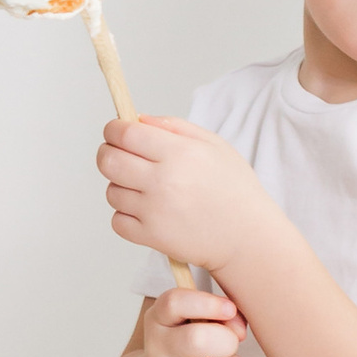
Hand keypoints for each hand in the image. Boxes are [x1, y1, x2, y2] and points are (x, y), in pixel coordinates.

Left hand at [99, 114, 262, 275]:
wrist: (248, 238)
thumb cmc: (234, 189)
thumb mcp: (214, 145)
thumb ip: (174, 126)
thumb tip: (137, 119)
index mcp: (179, 153)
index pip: (125, 134)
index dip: (114, 129)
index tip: (116, 131)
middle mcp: (163, 180)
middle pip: (108, 160)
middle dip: (108, 153)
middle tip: (120, 156)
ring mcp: (154, 211)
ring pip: (111, 191)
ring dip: (121, 187)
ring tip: (146, 189)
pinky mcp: (151, 237)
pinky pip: (117, 221)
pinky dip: (126, 215)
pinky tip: (147, 211)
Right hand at [142, 284, 251, 356]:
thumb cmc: (194, 339)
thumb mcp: (201, 316)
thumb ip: (224, 313)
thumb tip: (239, 332)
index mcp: (159, 318)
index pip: (174, 303)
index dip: (207, 303)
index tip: (229, 308)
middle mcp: (157, 349)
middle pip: (198, 340)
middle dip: (227, 341)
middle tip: (228, 345)